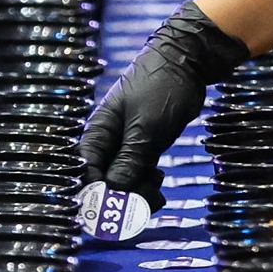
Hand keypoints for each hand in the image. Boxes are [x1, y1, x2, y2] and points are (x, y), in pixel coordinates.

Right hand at [79, 1, 248, 211]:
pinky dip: (147, 184)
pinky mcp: (143, 146)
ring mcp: (125, 145)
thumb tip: (114, 191)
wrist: (187, 62)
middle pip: (104, 182)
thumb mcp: (146, 128)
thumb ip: (130, 160)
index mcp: (98, 133)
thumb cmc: (161, 87)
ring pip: (124, 181)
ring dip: (139, 192)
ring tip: (157, 190)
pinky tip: (158, 181)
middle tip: (146, 201)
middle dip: (123, 196)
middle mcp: (107, 142)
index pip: (85, 173)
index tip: (116, 209)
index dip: (97, 194)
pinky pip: (138, 174)